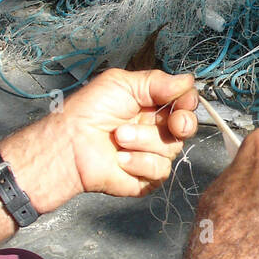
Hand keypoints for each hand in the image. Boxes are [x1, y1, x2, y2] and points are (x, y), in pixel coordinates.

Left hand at [58, 68, 198, 198]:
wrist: (69, 146)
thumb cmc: (88, 111)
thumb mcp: (121, 84)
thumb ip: (157, 82)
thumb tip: (188, 80)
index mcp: (150, 105)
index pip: (183, 103)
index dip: (187, 102)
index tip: (183, 101)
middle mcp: (154, 129)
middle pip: (186, 126)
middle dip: (182, 123)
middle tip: (173, 123)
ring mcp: (151, 154)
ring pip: (172, 148)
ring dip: (144, 141)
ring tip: (118, 138)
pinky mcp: (146, 178)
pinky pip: (159, 170)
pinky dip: (139, 162)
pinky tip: (119, 159)